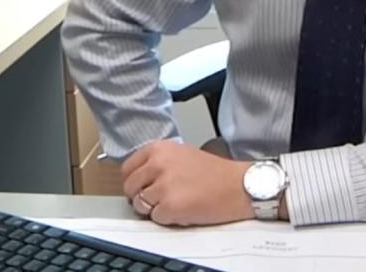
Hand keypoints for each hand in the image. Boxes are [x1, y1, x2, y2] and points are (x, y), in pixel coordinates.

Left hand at [121, 141, 252, 225]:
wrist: (238, 185)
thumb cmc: (216, 172)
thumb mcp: (183, 154)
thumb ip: (158, 161)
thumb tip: (138, 178)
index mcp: (160, 148)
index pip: (127, 168)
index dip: (134, 181)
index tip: (143, 186)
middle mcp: (158, 163)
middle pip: (130, 188)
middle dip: (141, 196)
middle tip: (161, 197)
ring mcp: (163, 185)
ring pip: (140, 205)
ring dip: (155, 208)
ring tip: (177, 201)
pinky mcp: (169, 206)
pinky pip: (155, 218)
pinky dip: (168, 218)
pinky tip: (184, 208)